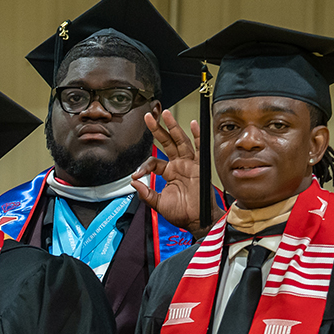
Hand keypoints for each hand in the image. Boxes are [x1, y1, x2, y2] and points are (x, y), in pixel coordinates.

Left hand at [131, 109, 221, 237]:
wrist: (197, 220)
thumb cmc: (180, 213)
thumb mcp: (158, 204)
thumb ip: (145, 193)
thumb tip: (133, 183)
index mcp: (168, 173)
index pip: (153, 162)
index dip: (143, 166)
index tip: (136, 175)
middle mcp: (178, 165)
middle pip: (167, 143)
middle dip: (158, 129)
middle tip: (148, 116)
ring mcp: (189, 164)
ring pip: (180, 141)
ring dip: (173, 127)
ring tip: (165, 113)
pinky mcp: (200, 166)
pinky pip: (199, 148)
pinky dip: (197, 136)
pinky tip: (192, 124)